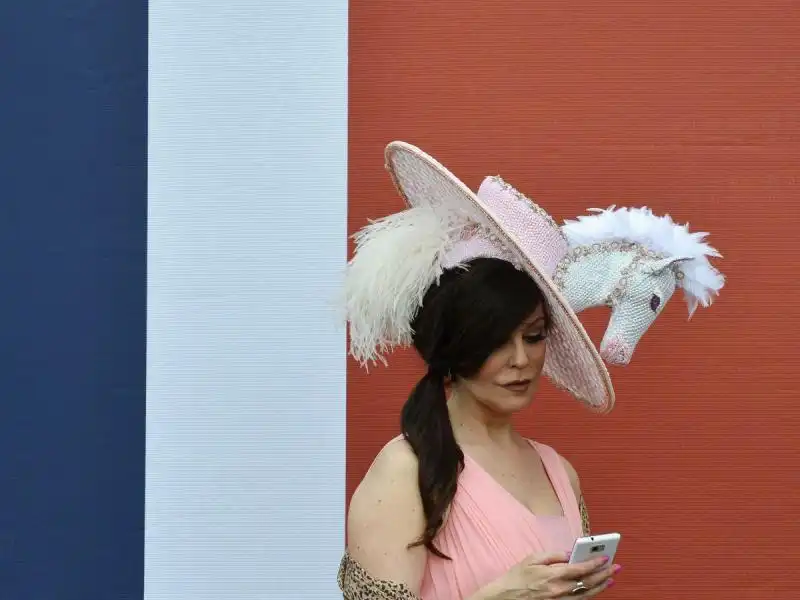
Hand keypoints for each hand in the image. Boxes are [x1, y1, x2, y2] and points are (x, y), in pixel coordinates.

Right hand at [472, 551, 618, 598]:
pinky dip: (590, 595)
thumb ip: (552, 555)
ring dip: (601, 586)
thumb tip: (568, 553)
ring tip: (611, 579)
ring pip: (586, 594)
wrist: (506, 597)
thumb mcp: (532, 559)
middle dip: (604, 574)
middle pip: (588, 582)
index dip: (595, 563)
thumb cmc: (517, 577)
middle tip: (616, 567)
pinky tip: (596, 590)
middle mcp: (559, 589)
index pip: (580, 568)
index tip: (606, 557)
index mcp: (553, 575)